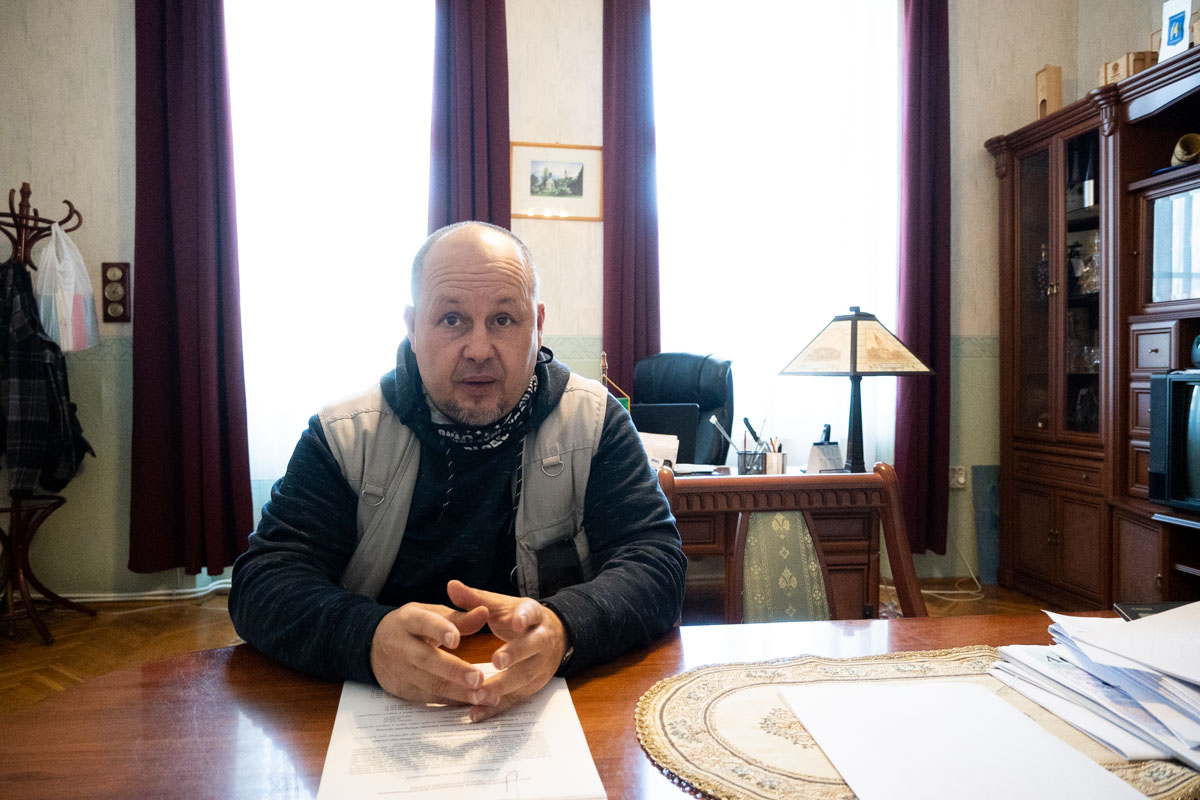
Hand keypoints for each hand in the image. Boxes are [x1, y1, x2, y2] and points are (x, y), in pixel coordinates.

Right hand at [369, 600, 494, 707]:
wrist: (372, 646)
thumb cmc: (411, 627)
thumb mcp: (428, 614)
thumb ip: (457, 618)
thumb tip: (484, 613)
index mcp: (408, 620)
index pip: (423, 623)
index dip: (439, 630)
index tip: (456, 639)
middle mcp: (401, 646)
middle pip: (427, 659)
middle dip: (454, 670)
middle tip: (479, 678)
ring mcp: (400, 671)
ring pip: (430, 683)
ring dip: (459, 692)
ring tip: (484, 696)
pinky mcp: (403, 690)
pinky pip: (431, 697)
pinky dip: (453, 700)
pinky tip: (473, 702)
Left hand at [446, 579, 566, 722]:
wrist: (553, 638)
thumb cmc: (519, 619)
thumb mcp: (501, 606)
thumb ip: (475, 599)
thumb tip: (451, 586)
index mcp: (533, 616)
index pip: (531, 615)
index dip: (524, 618)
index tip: (516, 622)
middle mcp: (541, 641)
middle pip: (532, 648)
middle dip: (515, 655)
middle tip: (495, 662)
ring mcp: (539, 666)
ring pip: (523, 678)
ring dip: (501, 687)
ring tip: (478, 693)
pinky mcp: (531, 688)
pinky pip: (514, 700)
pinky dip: (495, 709)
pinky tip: (475, 713)